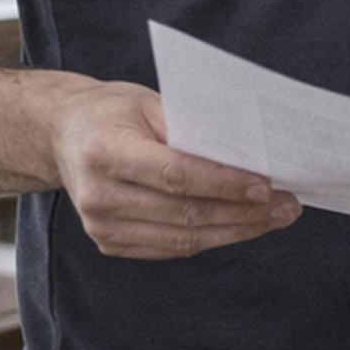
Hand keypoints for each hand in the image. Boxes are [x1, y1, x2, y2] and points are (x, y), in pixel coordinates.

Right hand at [53, 81, 298, 258]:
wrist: (63, 135)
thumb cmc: (113, 112)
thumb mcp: (149, 102)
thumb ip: (192, 128)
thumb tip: (249, 155)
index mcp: (105, 151)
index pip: (176, 175)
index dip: (224, 184)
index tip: (267, 186)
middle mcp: (98, 194)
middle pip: (184, 212)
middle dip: (243, 212)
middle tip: (287, 205)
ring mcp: (100, 226)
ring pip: (183, 238)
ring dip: (236, 230)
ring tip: (275, 217)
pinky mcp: (109, 243)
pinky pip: (171, 247)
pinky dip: (211, 237)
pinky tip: (242, 226)